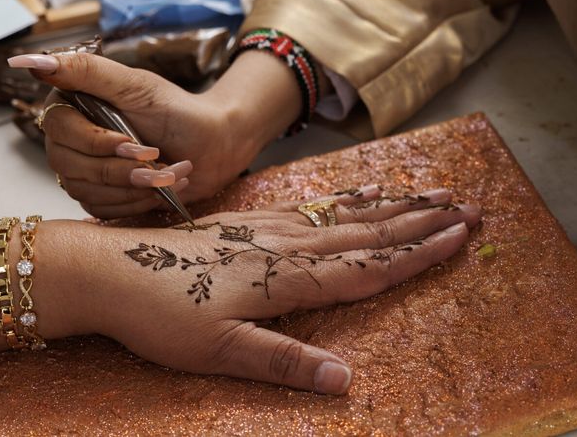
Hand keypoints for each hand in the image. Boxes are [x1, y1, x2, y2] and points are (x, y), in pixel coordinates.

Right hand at [9, 51, 299, 217]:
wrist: (214, 146)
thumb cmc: (179, 110)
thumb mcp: (135, 85)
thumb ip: (84, 70)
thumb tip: (27, 61)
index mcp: (74, 105)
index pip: (59, 128)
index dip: (96, 141)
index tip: (135, 144)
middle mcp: (70, 138)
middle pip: (69, 164)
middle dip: (120, 168)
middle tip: (158, 159)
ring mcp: (82, 170)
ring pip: (84, 190)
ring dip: (133, 185)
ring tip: (169, 172)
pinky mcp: (99, 196)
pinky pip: (99, 209)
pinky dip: (134, 202)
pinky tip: (160, 189)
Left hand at [86, 185, 480, 393]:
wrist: (106, 269)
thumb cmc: (158, 315)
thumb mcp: (217, 352)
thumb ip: (284, 364)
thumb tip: (345, 383)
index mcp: (286, 279)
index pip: (368, 267)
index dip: (418, 254)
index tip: (459, 238)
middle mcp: (287, 246)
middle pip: (370, 232)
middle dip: (422, 222)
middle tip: (469, 209)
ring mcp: (270, 229)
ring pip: (347, 214)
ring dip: (395, 205)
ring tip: (433, 193)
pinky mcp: (251, 222)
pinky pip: (315, 206)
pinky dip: (349, 199)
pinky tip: (361, 193)